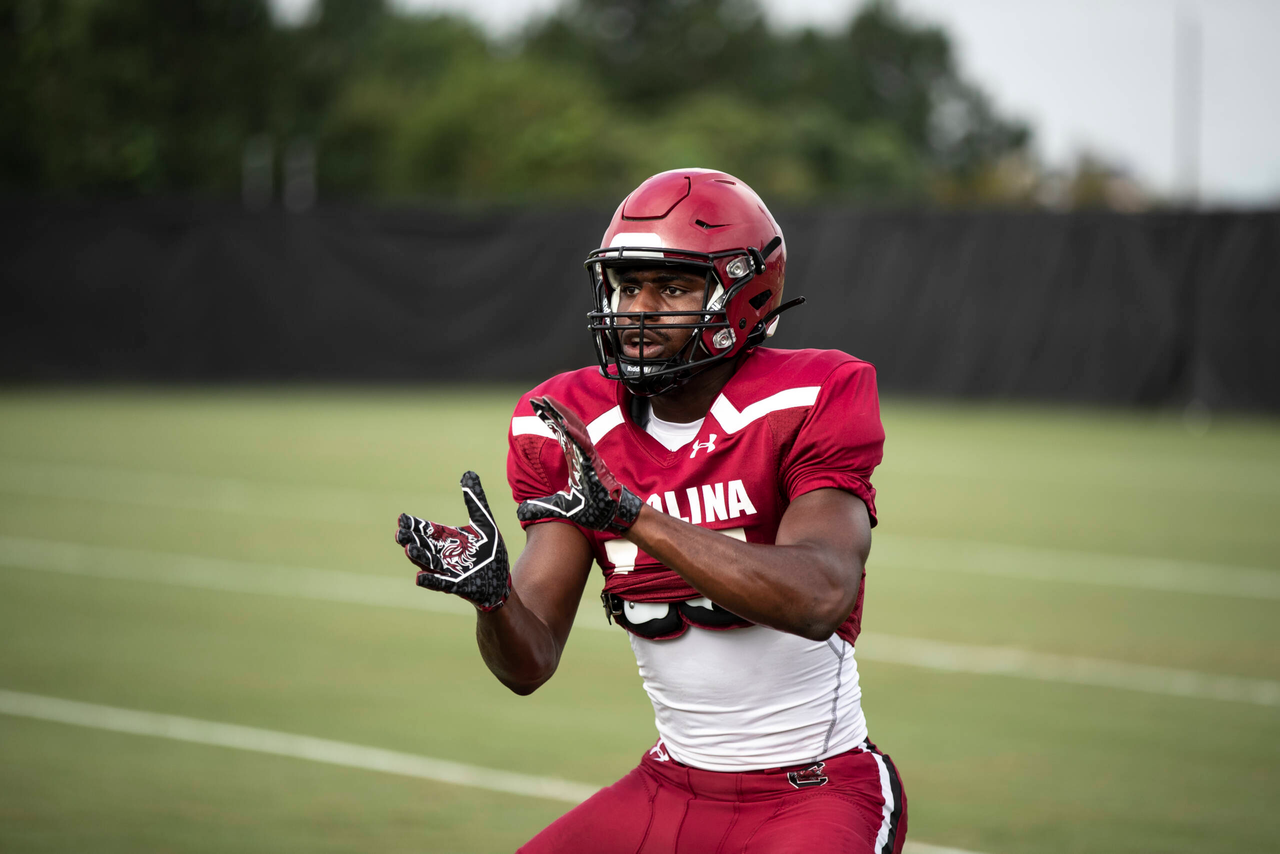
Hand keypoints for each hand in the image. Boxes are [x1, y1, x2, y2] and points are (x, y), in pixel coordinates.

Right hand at [396, 471, 510, 611]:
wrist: (501, 581)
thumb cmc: (490, 553)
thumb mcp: (485, 522)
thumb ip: (475, 500)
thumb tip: (468, 473)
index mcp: (447, 538)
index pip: (426, 529)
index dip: (414, 525)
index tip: (402, 518)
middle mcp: (443, 554)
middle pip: (422, 545)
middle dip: (411, 540)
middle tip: (400, 533)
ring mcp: (448, 571)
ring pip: (428, 563)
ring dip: (418, 557)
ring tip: (408, 549)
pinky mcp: (456, 586)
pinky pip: (439, 583)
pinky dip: (430, 580)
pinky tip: (419, 577)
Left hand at [516, 395, 642, 533]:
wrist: (612, 518)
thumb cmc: (592, 510)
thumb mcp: (560, 507)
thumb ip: (542, 505)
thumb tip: (522, 510)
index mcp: (575, 459)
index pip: (561, 434)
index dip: (551, 420)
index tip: (538, 407)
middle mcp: (582, 454)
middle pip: (567, 426)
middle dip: (553, 411)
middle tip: (537, 398)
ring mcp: (589, 457)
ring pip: (576, 430)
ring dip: (561, 415)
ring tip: (547, 402)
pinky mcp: (595, 465)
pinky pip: (584, 446)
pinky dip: (575, 434)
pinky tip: (563, 424)